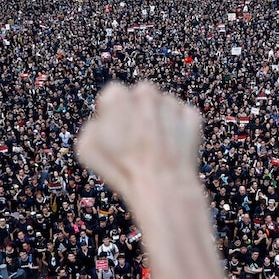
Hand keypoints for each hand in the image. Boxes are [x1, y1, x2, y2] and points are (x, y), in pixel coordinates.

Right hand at [77, 82, 201, 199]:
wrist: (162, 185)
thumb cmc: (121, 169)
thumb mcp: (87, 148)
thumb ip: (91, 127)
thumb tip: (100, 122)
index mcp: (118, 95)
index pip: (113, 96)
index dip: (112, 115)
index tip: (115, 132)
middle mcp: (146, 92)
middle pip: (140, 97)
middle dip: (138, 113)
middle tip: (136, 139)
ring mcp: (171, 103)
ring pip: (162, 107)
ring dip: (158, 121)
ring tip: (154, 148)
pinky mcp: (191, 116)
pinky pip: (182, 118)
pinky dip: (178, 130)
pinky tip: (171, 149)